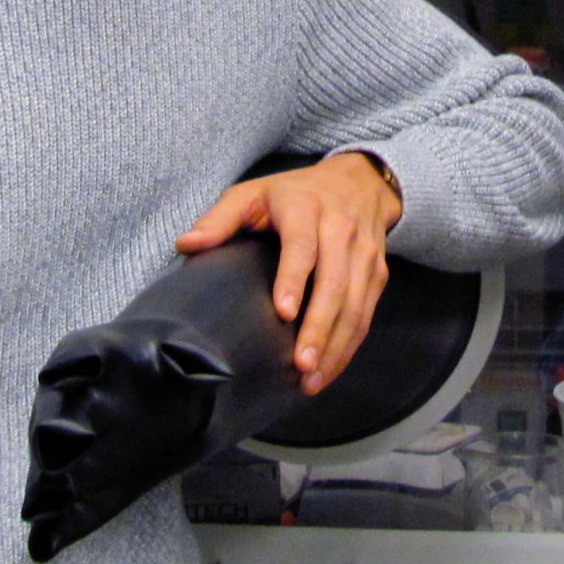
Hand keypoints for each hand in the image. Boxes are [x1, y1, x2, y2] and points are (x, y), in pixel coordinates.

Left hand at [177, 152, 401, 395]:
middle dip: (319, 327)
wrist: (359, 182)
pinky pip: (367, 314)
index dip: (293, 278)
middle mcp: (341, 229)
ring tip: (312, 380)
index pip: (302, 246)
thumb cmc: (294, 194)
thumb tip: (186, 245)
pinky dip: (349, 346)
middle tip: (300, 365)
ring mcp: (364, 253)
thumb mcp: (253, 193)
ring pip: (355, 304)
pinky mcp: (378, 273)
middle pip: (335, 282)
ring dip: (336, 345)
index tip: (282, 313)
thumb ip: (220, 218)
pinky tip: (329, 370)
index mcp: (305, 208)